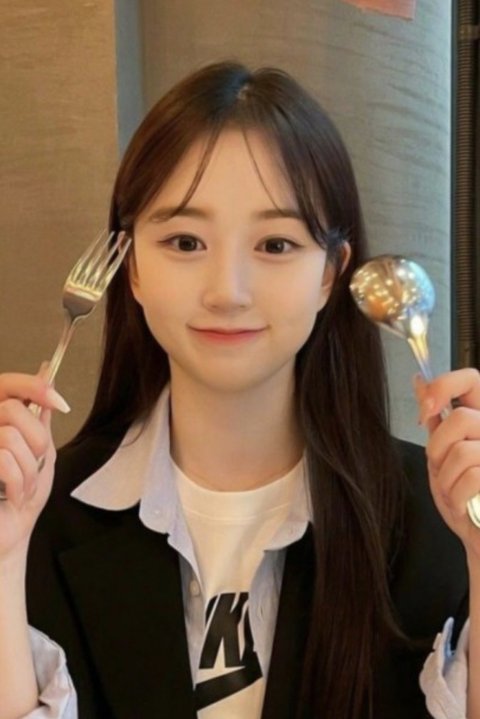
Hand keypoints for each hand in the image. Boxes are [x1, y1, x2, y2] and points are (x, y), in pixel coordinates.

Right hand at [0, 367, 69, 564]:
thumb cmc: (19, 497)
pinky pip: (2, 459)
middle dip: (37, 441)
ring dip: (28, 469)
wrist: (8, 535)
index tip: (59, 402)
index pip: (6, 383)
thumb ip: (39, 415)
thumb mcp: (39, 451)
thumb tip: (48, 373)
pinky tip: (13, 497)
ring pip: (10, 437)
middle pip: (14, 409)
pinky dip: (18, 482)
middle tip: (36, 465)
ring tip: (23, 487)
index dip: (33, 386)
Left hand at [414, 368, 479, 563]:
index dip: (444, 386)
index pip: (471, 379)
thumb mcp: (441, 453)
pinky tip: (464, 505)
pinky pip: (471, 477)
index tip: (426, 409)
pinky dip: (457, 496)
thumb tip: (419, 380)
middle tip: (441, 468)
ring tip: (455, 492)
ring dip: (446, 478)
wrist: (478, 537)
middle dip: (438, 448)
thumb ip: (435, 419)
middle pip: (461, 417)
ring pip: (462, 451)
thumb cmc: (462, 497)